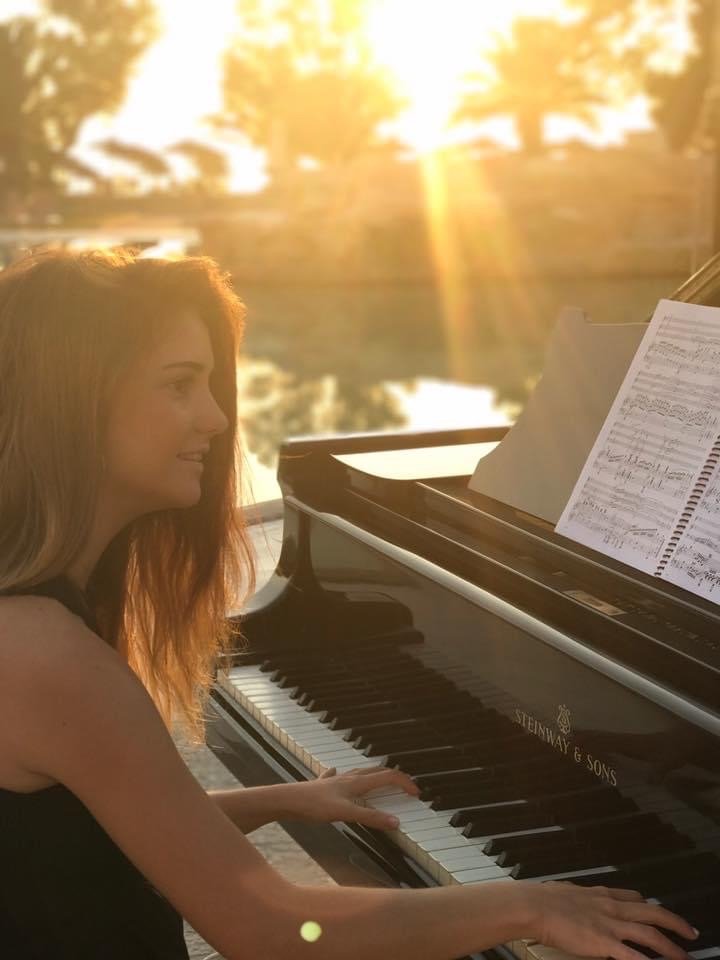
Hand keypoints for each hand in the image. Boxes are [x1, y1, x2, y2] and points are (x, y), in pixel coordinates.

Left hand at [288, 765, 419, 829]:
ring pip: (359, 773)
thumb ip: (370, 817)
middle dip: (393, 777)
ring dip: (373, 775)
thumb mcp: (345, 813)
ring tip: (380, 779)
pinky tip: (335, 773)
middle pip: (376, 771)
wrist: (288, 800)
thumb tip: (396, 822)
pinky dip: (342, 776)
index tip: (417, 793)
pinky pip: (335, 776)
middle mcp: (348, 778)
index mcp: (357, 782)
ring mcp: (335, 780)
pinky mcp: (322, 786)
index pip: (388, 776)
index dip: (405, 783)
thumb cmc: (314, 805)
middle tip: (404, 787)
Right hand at [529, 881, 697, 959]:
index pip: (633, 897)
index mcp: (601, 894)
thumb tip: (576, 900)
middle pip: (652, 912)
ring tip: (685, 957)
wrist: (535, 906)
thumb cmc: (544, 899)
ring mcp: (610, 925)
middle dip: (674, 922)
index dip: (649, 905)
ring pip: (650, 934)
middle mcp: (611, 907)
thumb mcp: (568, 891)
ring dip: (671, 947)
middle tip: (691, 933)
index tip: (658, 910)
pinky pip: (633, 955)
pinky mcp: (604, 942)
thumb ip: (580, 898)